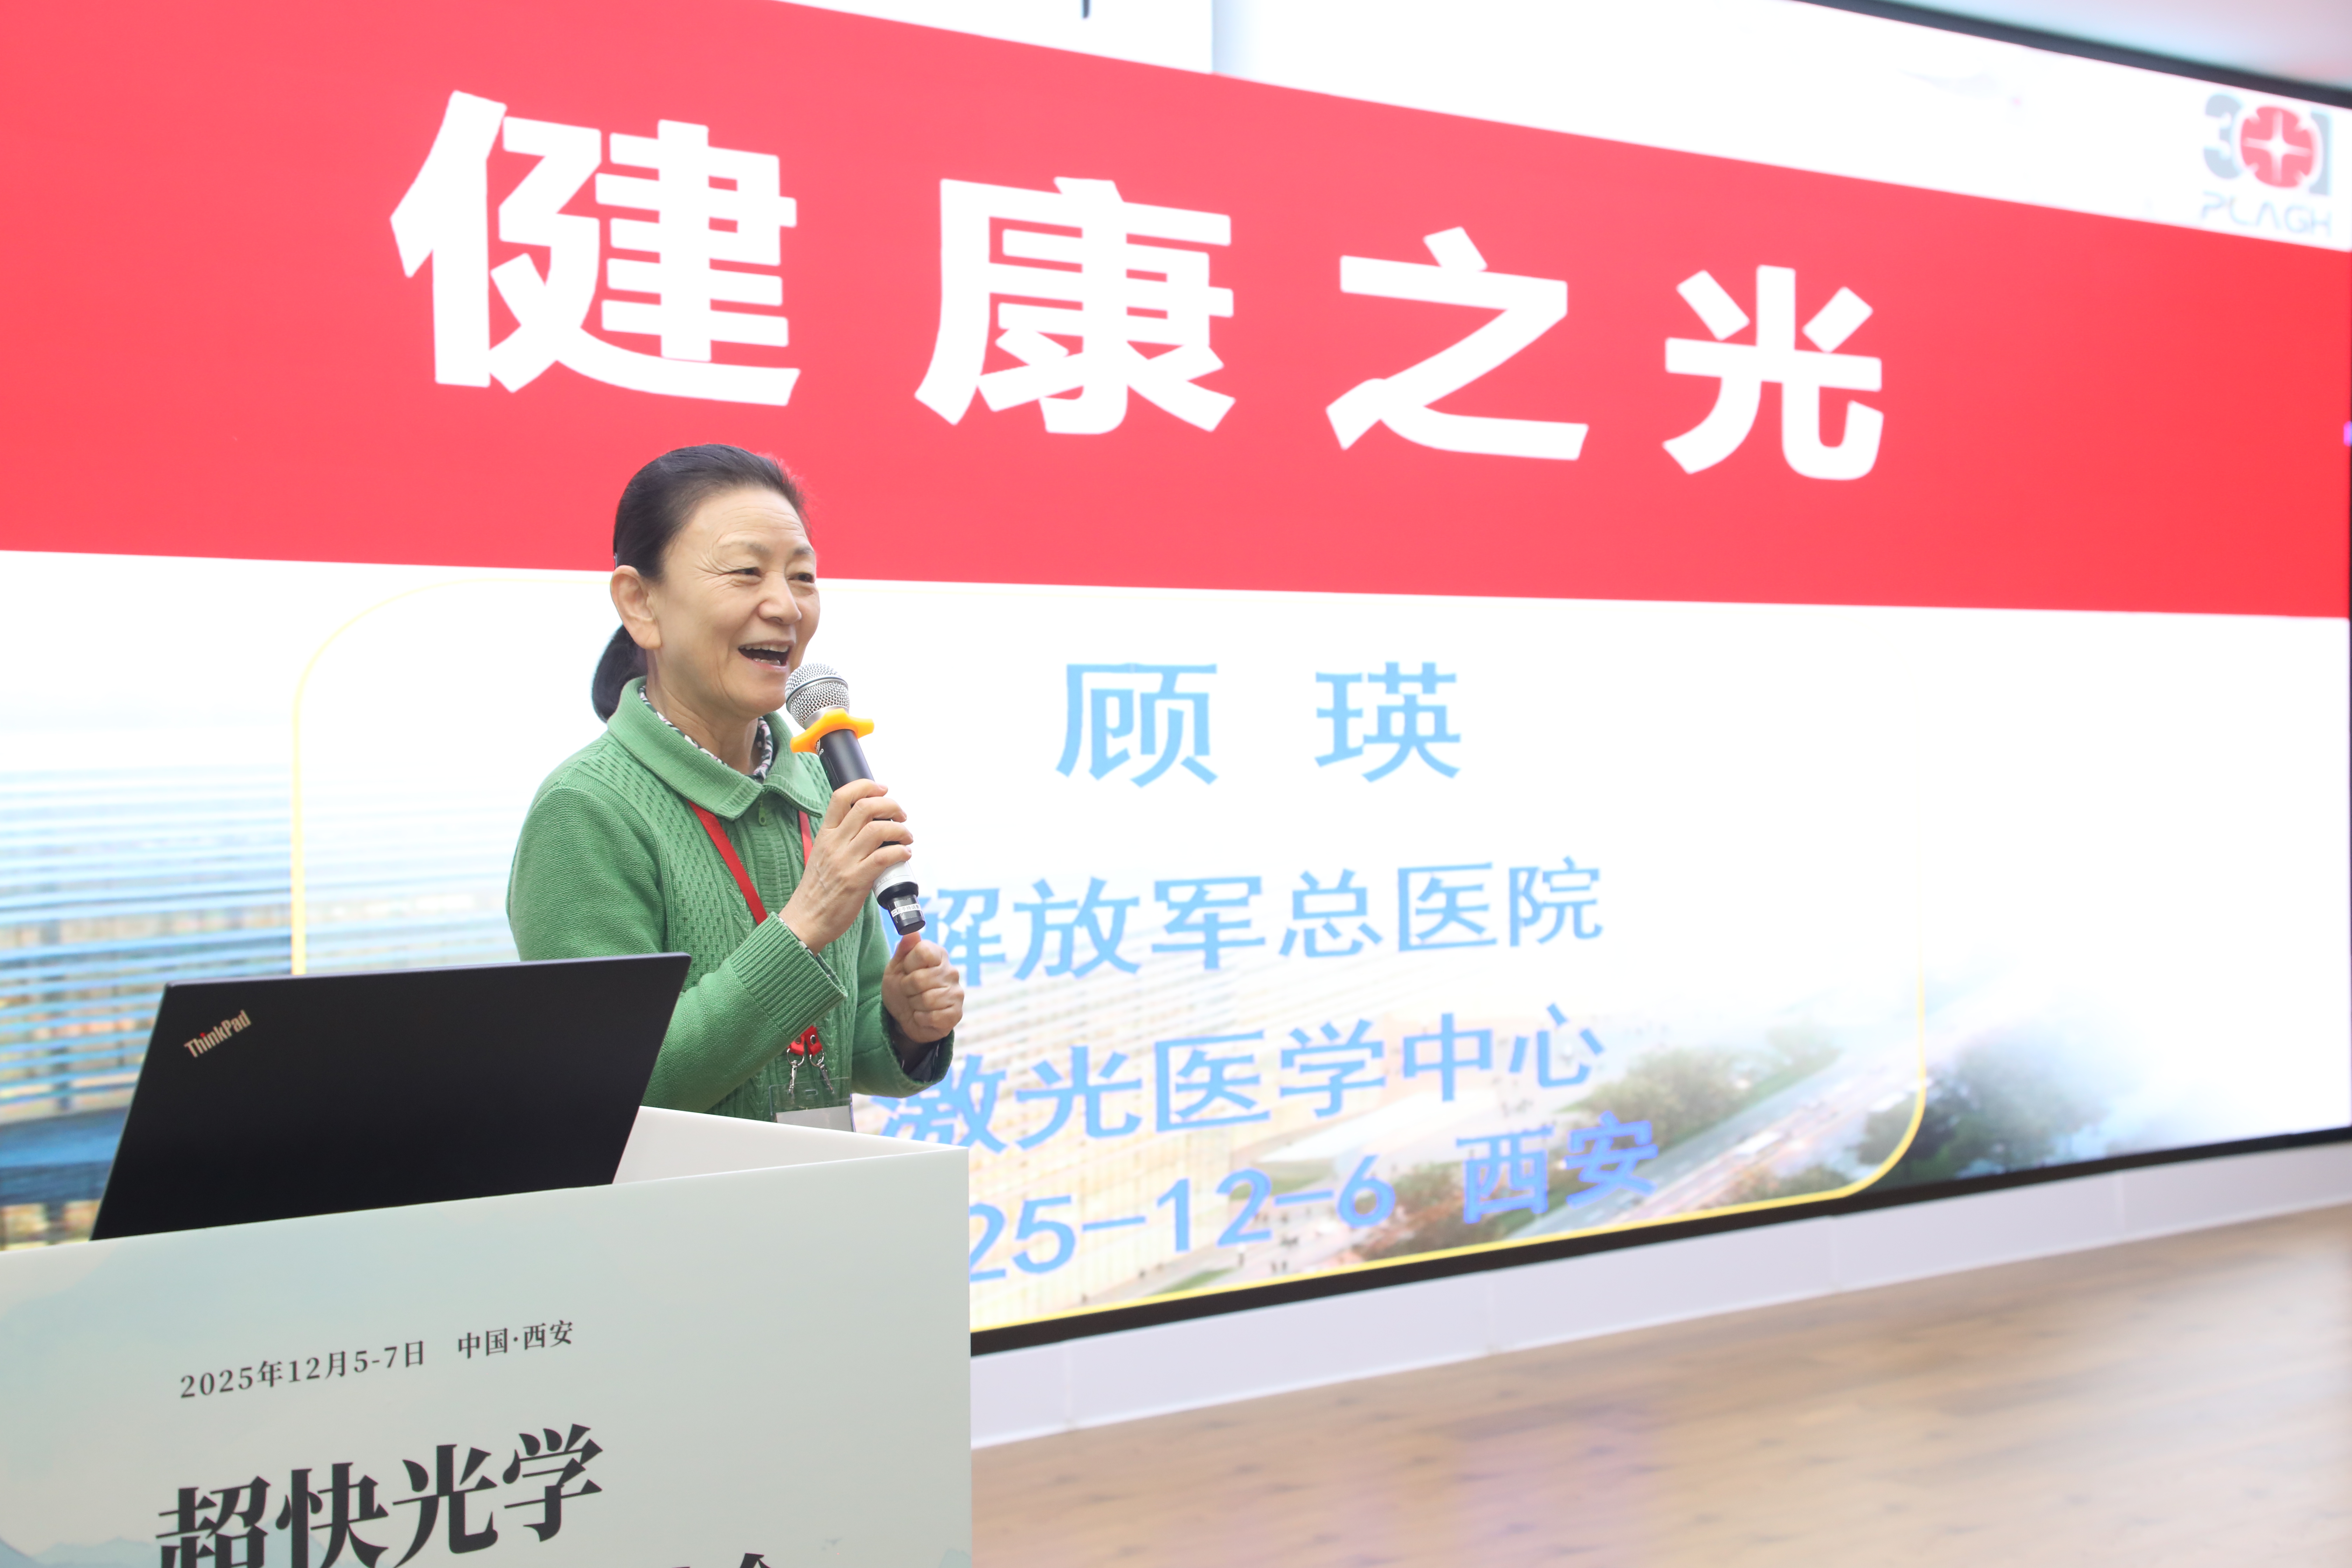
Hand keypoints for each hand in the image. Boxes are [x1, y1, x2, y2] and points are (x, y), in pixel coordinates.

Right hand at [778, 778, 910, 952]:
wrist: (806, 920)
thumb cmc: (818, 890)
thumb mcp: (822, 855)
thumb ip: (840, 839)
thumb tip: (868, 826)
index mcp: (825, 835)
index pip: (842, 797)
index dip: (865, 787)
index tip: (882, 789)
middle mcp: (834, 844)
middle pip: (865, 808)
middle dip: (891, 806)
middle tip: (902, 815)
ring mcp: (845, 861)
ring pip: (878, 830)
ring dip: (901, 830)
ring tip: (907, 837)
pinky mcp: (856, 880)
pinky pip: (884, 857)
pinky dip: (900, 852)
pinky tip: (905, 854)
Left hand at [884, 932, 963, 1048]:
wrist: (904, 1018)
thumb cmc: (901, 990)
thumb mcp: (896, 968)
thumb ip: (904, 949)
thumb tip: (911, 931)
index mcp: (938, 955)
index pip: (923, 951)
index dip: (909, 964)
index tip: (907, 971)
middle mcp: (951, 971)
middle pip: (920, 978)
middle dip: (907, 988)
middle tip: (909, 991)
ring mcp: (956, 993)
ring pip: (927, 999)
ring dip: (914, 1004)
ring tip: (916, 1003)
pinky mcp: (956, 1013)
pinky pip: (934, 1016)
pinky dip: (921, 1018)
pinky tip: (923, 1016)